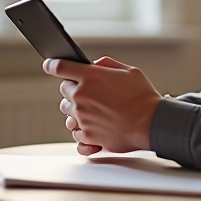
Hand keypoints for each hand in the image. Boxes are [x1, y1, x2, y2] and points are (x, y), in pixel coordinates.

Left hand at [44, 56, 161, 154]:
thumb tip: (94, 65)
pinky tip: (93, 130)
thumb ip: (107, 65)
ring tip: (94, 113)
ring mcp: (82, 117)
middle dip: (74, 90)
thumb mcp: (129, 71)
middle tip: (90, 94)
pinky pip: (76, 134)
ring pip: (67, 113)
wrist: (151, 123)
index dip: (53, 65)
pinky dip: (83, 133)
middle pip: (64, 91)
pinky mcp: (87, 136)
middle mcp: (82, 96)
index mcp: (91, 77)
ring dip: (76, 112)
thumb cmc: (143, 97)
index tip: (49, 66)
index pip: (61, 67)